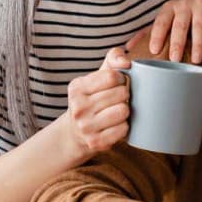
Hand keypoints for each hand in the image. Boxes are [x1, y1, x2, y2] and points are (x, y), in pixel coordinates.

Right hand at [62, 47, 130, 162]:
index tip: (118, 83)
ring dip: (126, 111)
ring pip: (123, 111)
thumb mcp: (96, 77)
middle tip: (118, 99)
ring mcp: (85, 127)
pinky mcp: (95, 142)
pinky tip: (116, 125)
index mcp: (77, 87)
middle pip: (121, 93)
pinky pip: (123, 130)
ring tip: (118, 111)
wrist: (75, 132)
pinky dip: (124, 127)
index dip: (121, 78)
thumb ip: (113, 59)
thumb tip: (126, 61)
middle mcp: (78, 107)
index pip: (112, 76)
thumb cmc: (92, 99)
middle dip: (125, 95)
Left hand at [125, 0, 201, 63]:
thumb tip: (127, 49)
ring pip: (199, 25)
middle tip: (175, 59)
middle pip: (180, 25)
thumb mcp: (166, 23)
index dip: (156, 35)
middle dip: (177, 42)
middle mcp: (184, 4)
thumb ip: (148, 34)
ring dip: (197, 43)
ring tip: (195, 59)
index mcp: (169, 8)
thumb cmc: (185, 19)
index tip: (153, 50)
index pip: (161, 22)